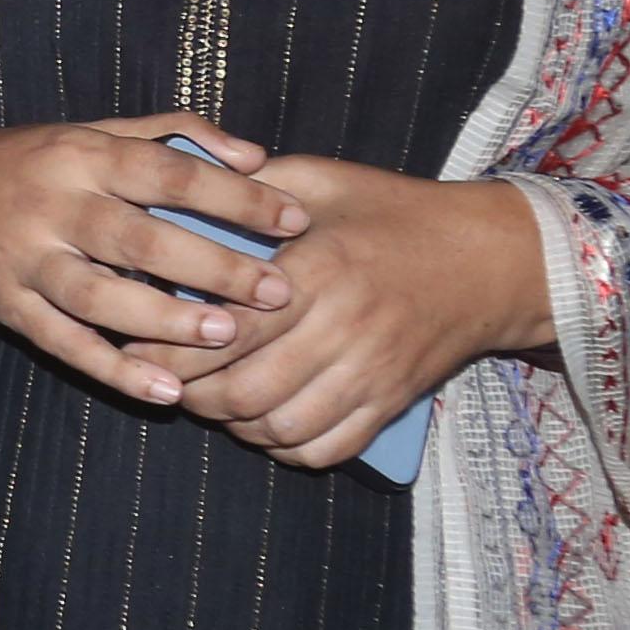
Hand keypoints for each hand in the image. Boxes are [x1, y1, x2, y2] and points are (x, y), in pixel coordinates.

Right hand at [0, 112, 311, 407]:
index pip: (171, 171)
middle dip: (215, 266)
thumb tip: (255, 154)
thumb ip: (171, 134)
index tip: (294, 220)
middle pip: (143, 238)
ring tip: (226, 337)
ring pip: (102, 296)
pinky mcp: (5, 305)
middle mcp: (53, 204)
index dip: (236, 196)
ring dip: (167, 319)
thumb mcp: (85, 131)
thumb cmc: (13, 163)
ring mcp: (24, 258)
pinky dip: (113, 370)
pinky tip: (164, 391)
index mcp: (81, 154)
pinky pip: (64, 344)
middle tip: (278, 291)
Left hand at [116, 157, 551, 469]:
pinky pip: (326, 448)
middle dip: (191, 394)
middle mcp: (344, 329)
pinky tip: (259, 425)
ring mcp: (371, 373)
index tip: (136, 347)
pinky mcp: (391, 402)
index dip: (172, 348)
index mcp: (319, 270)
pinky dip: (283, 448)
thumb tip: (181, 191)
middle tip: (162, 381)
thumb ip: (253, 189)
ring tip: (205, 401)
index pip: (227, 328)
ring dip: (231, 425)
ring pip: (280, 428)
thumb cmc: (395, 212)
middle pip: (244, 390)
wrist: (493, 259)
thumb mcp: (324, 180)